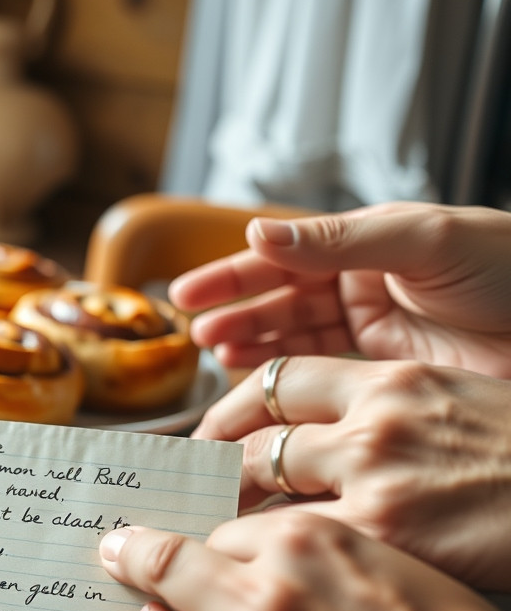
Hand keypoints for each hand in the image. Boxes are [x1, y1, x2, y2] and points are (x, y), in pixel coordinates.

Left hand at [98, 513, 498, 610]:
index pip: (242, 520)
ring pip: (169, 585)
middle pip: (191, 544)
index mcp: (320, 536)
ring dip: (147, 578)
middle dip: (155, 542)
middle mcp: (275, 577)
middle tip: (127, 541)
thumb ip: (328, 549)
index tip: (197, 534)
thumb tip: (272, 547)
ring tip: (129, 571)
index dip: (220, 535)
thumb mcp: (394, 568)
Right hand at [168, 202, 510, 377]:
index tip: (187, 295)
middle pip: (281, 298)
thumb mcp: (424, 241)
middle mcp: (364, 283)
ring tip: (216, 357)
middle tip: (196, 335)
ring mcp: (374, 329)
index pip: (284, 255)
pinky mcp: (387, 371)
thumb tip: (260, 234)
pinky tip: (254, 377)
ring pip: (294, 337)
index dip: (233, 274)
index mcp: (369, 242)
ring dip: (252, 345)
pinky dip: (285, 375)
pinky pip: (322, 372)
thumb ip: (337, 240)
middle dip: (235, 314)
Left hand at [195, 355, 510, 590]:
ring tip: (204, 536)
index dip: (229, 410)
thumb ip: (380, 409)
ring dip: (225, 514)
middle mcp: (374, 417)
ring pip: (262, 489)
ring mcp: (379, 474)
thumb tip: (319, 431)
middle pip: (255, 436)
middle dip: (211, 469)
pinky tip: (250, 569)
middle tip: (187, 495)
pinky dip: (263, 555)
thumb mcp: (453, 406)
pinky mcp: (389, 532)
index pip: (274, 380)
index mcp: (390, 379)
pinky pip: (296, 540)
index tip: (206, 437)